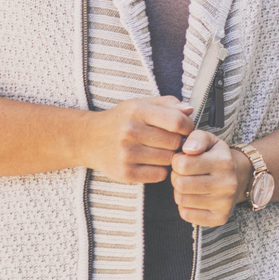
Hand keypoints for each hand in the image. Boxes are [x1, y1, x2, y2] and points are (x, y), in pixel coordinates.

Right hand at [79, 97, 193, 182]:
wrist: (89, 139)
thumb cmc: (121, 120)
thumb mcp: (141, 104)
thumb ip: (168, 104)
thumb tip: (190, 110)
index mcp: (138, 111)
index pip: (178, 122)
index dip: (188, 127)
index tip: (184, 129)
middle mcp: (131, 132)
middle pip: (176, 142)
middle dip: (178, 142)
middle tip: (169, 140)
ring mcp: (127, 154)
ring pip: (169, 160)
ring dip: (169, 157)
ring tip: (159, 150)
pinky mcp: (125, 173)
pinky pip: (160, 175)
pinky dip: (160, 170)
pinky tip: (151, 162)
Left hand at [171, 129, 242, 227]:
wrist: (240, 177)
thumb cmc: (218, 158)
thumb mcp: (210, 141)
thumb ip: (196, 138)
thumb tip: (187, 149)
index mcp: (223, 162)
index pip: (182, 164)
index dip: (177, 162)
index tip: (184, 161)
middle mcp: (227, 184)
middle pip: (180, 184)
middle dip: (177, 177)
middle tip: (185, 174)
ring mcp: (225, 203)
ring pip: (182, 199)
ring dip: (181, 192)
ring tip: (191, 185)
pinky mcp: (220, 218)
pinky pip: (187, 215)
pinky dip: (186, 207)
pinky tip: (195, 198)